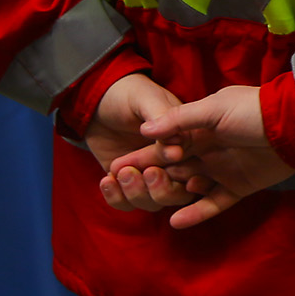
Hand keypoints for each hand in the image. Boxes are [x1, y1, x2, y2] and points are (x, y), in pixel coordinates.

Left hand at [86, 74, 198, 214]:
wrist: (97, 100)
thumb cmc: (129, 93)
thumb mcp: (146, 99)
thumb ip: (161, 118)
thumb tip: (176, 149)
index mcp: (188, 142)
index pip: (197, 169)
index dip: (186, 176)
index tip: (166, 166)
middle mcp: (174, 164)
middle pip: (179, 194)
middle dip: (161, 190)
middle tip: (144, 172)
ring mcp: (149, 175)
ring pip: (153, 202)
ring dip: (136, 193)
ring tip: (119, 173)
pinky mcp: (127, 183)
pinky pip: (126, 202)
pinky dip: (116, 197)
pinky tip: (106, 180)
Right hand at [116, 85, 294, 229]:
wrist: (294, 124)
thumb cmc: (253, 110)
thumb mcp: (214, 109)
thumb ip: (180, 120)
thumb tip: (144, 131)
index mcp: (198, 130)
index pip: (162, 147)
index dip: (139, 157)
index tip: (113, 169)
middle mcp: (206, 152)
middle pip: (170, 170)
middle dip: (147, 177)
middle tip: (126, 185)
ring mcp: (222, 170)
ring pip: (188, 188)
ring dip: (171, 193)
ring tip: (157, 195)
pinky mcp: (239, 187)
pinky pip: (213, 203)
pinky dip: (196, 213)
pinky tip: (175, 221)